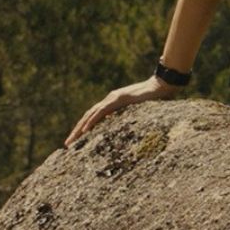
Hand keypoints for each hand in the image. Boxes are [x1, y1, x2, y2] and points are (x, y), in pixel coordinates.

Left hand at [65, 77, 179, 146]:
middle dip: (76, 131)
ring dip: (79, 128)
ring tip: (71, 141)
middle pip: (88, 116)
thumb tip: (126, 128)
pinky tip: (84, 131)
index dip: (84, 127)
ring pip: (90, 115)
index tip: (76, 140)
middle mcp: (109, 99)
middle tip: (67, 144)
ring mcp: (112, 98)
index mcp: (113, 102)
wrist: (161, 85)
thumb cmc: (154, 98)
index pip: (94, 116)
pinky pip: (101, 112)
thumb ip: (130, 115)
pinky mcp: (117, 99)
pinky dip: (91, 122)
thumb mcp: (139, 110)